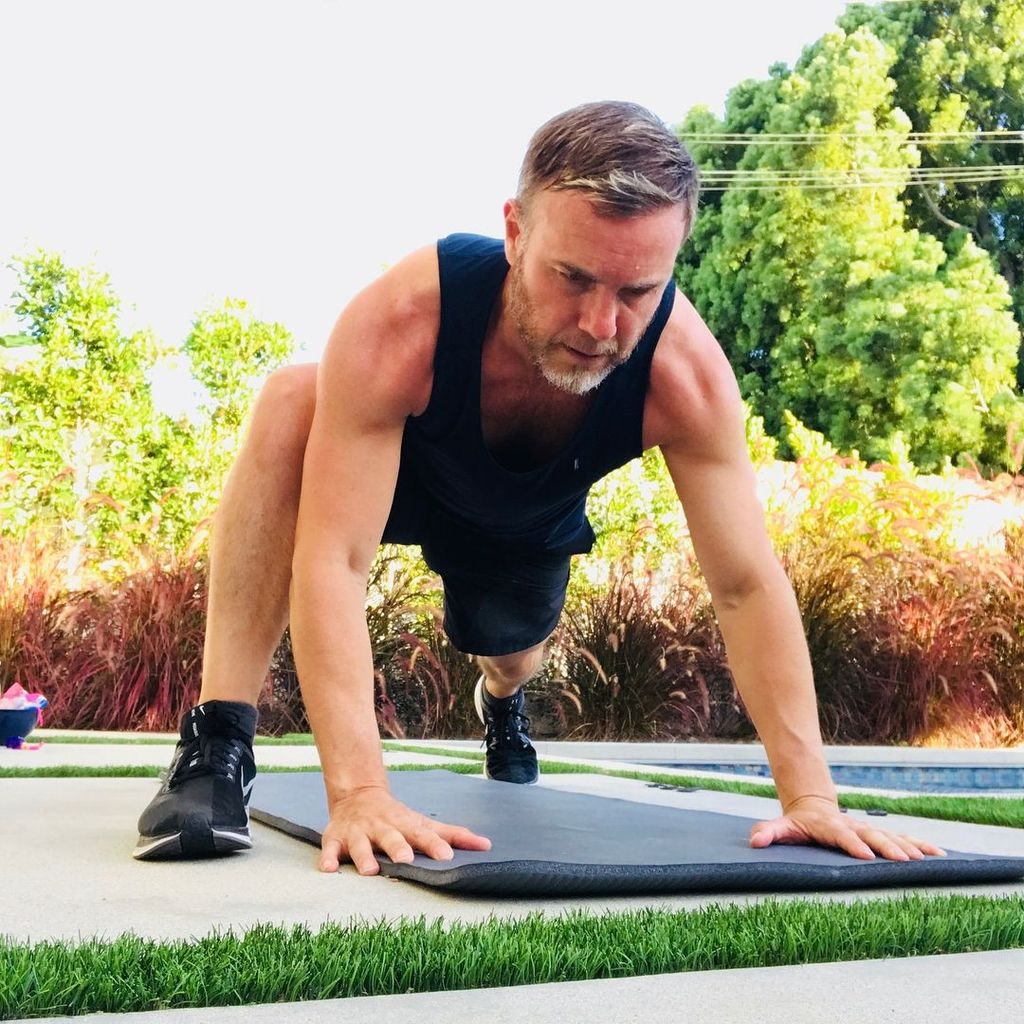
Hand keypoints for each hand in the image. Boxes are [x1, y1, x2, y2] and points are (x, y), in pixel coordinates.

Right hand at [320, 784, 491, 873]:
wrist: (358, 794)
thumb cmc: (397, 818)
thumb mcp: (423, 823)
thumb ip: (452, 835)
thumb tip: (487, 845)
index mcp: (405, 826)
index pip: (424, 835)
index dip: (435, 845)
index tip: (447, 857)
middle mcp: (382, 828)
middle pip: (391, 837)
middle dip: (398, 848)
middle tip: (406, 861)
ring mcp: (358, 833)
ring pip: (360, 845)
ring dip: (364, 857)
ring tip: (370, 871)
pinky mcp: (335, 839)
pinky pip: (329, 848)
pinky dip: (328, 857)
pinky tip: (329, 869)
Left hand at [749, 796, 946, 860]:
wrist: (813, 806)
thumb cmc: (797, 823)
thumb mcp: (781, 826)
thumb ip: (768, 832)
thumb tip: (755, 841)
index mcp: (831, 826)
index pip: (842, 835)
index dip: (853, 844)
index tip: (865, 856)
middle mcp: (853, 826)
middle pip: (873, 835)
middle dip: (888, 848)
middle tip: (905, 861)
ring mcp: (867, 828)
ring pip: (891, 836)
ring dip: (910, 847)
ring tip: (929, 859)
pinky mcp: (878, 832)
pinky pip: (902, 838)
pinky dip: (920, 845)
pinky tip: (939, 855)